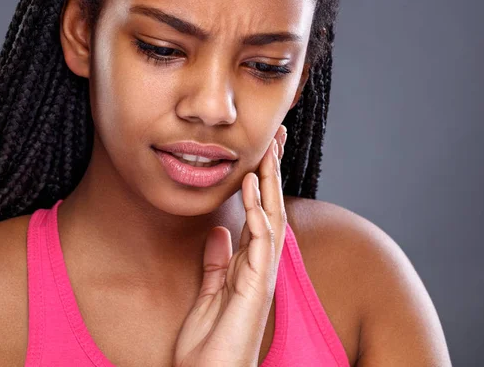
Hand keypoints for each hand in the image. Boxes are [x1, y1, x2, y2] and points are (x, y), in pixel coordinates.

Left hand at [173, 125, 287, 366]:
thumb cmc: (210, 344)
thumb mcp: (208, 293)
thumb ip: (216, 263)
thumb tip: (218, 232)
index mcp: (249, 266)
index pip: (260, 214)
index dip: (262, 183)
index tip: (260, 153)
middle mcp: (261, 266)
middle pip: (272, 209)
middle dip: (273, 173)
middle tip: (275, 137)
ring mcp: (262, 275)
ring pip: (273, 218)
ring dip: (271, 183)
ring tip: (268, 149)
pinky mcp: (257, 285)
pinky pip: (261, 240)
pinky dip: (259, 210)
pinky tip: (253, 185)